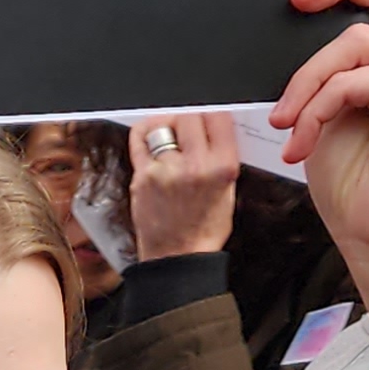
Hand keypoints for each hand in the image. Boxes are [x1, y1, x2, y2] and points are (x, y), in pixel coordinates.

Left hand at [125, 110, 241, 262]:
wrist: (178, 257)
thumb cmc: (204, 228)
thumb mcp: (228, 190)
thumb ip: (222, 154)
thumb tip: (213, 124)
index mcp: (222, 167)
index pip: (218, 117)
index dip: (213, 112)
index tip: (209, 116)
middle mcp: (194, 166)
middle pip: (190, 115)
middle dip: (190, 117)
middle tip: (189, 128)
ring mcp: (164, 171)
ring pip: (163, 124)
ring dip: (168, 125)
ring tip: (172, 137)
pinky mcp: (141, 177)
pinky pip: (140, 139)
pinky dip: (145, 133)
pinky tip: (151, 137)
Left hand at [272, 0, 368, 369]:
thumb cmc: (359, 182)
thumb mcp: (337, 108)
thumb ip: (337, 65)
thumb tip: (303, 24)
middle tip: (297, 2)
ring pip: (356, 42)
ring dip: (307, 83)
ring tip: (287, 125)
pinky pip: (352, 79)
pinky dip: (316, 108)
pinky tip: (301, 143)